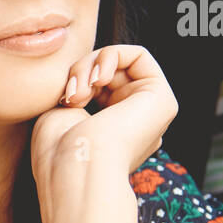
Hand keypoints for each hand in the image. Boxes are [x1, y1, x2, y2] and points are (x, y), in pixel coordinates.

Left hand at [30, 44, 177, 192]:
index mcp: (112, 135)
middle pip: (106, 73)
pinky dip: (110, 55)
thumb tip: (88, 77)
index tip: (61, 99)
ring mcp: (150, 114)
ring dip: (90, 65)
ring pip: (118, 63)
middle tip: (69, 95)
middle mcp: (135, 125)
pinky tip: (97, 79)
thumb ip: (78, 90)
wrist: (76, 167)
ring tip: (80, 92)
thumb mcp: (60, 113)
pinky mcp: (163, 99)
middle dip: (80, 72)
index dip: (74, 83)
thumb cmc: (59, 150)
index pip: (95, 89)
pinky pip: (138, 55)